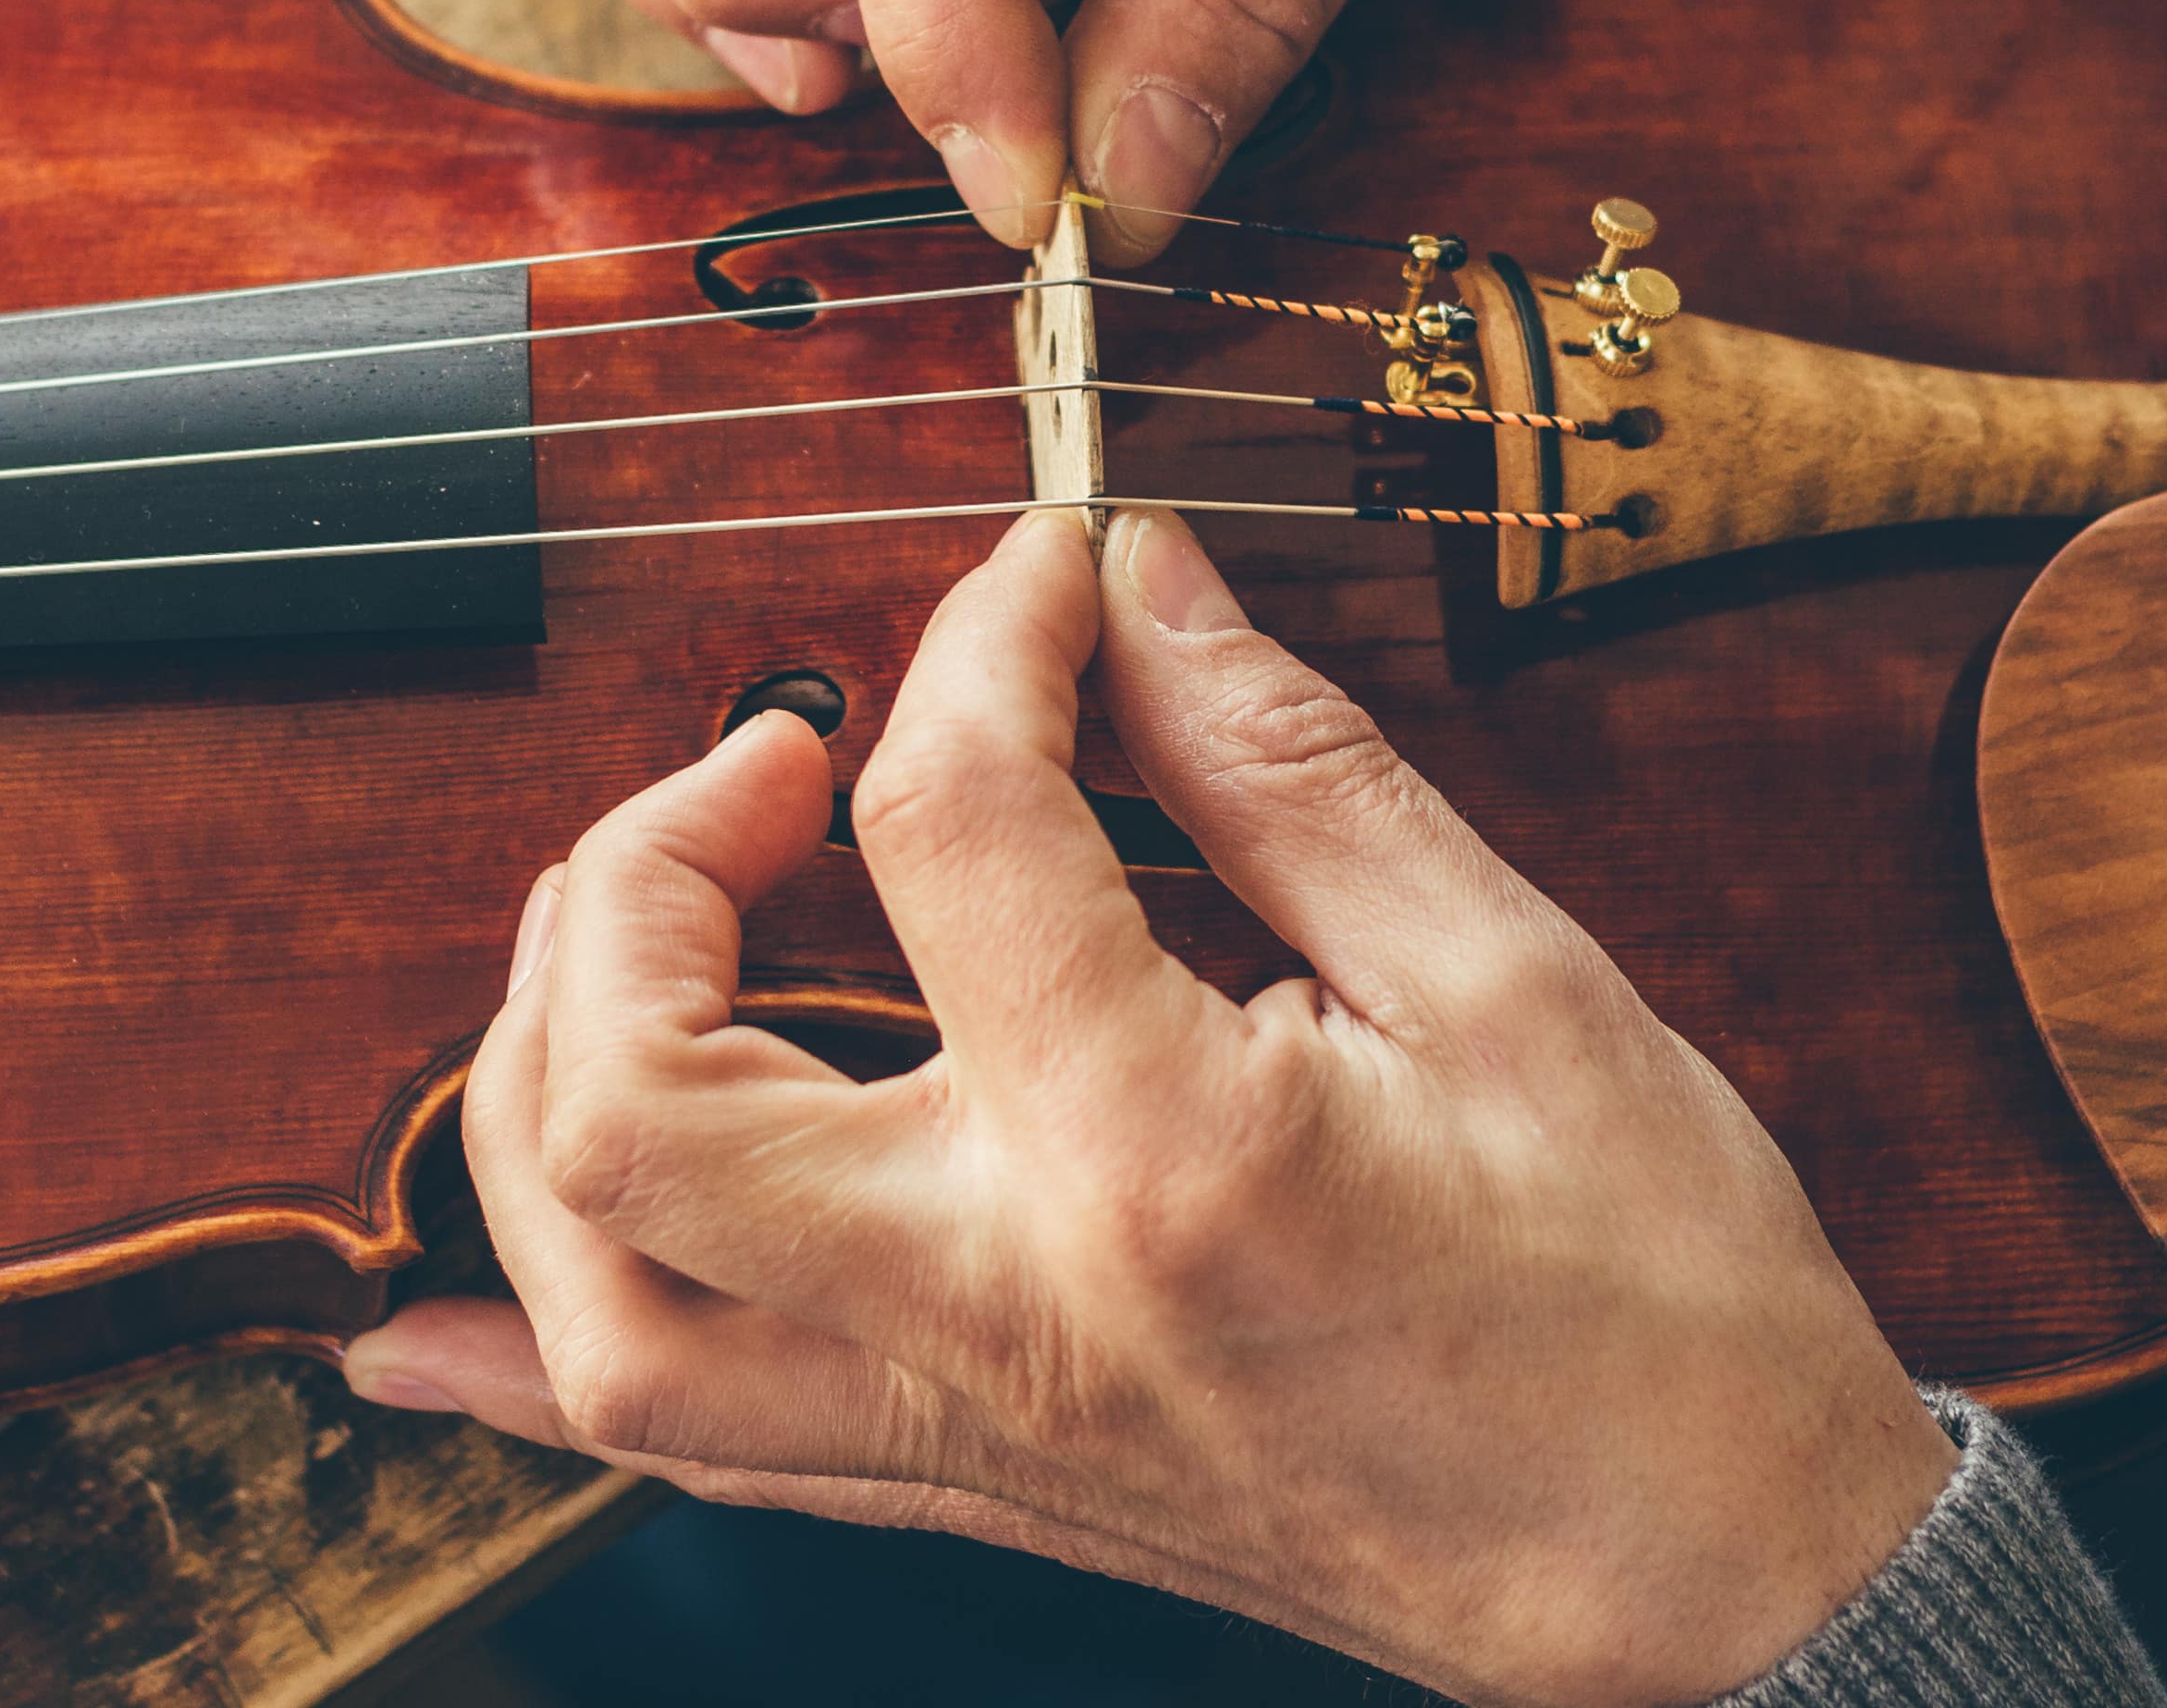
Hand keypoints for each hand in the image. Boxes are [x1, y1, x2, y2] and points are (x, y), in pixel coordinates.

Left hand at [345, 511, 1951, 1705]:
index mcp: (1161, 1163)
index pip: (956, 825)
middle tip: (765, 757)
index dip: (986, 637)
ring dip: (547, 1079)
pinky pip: (680, 1442)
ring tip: (633, 927)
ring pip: (599, 1305)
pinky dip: (538, 1339)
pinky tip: (457, 1289)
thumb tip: (1147, 594)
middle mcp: (1006, 1317)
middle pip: (641, 1104)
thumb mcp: (1516, 981)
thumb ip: (1290, 765)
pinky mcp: (971, 1479)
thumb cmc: (1653, 1303)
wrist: (1709, 1595)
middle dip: (639, 873)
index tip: (1050, 571)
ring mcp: (963, 1425)